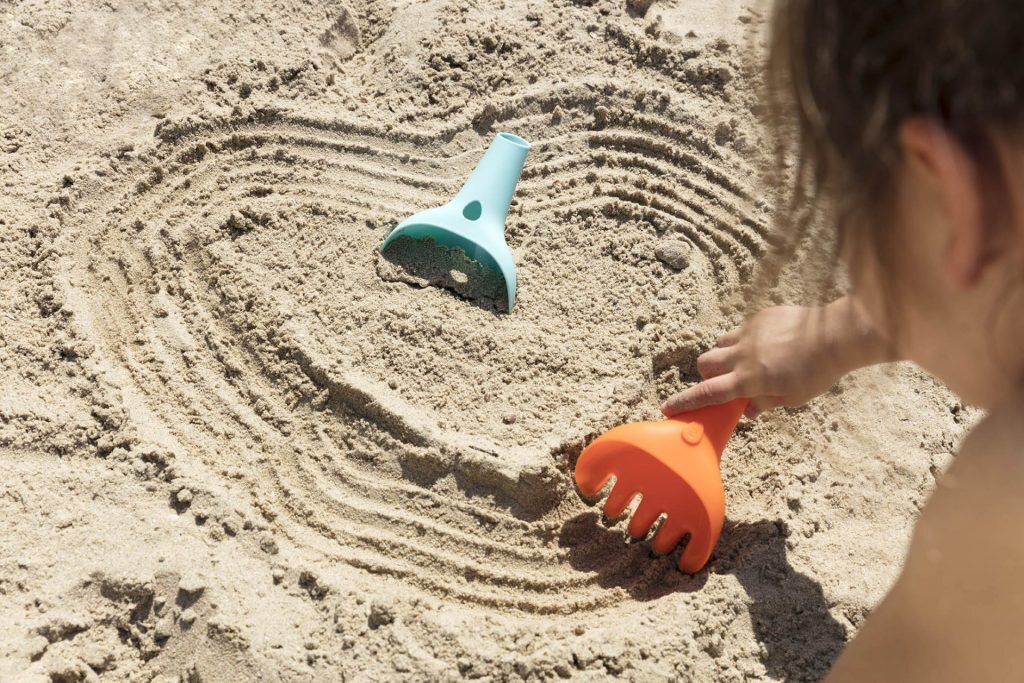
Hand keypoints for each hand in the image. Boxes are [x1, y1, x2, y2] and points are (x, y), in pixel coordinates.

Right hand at [660, 299, 887, 418]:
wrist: (836, 335)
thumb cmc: (817, 372)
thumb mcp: (792, 398)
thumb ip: (764, 403)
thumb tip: (747, 411)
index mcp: (750, 379)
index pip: (709, 393)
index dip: (685, 402)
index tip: (667, 407)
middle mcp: (743, 354)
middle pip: (705, 363)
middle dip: (708, 374)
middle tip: (727, 381)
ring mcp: (749, 332)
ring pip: (720, 344)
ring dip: (725, 356)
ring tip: (748, 362)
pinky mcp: (759, 317)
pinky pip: (741, 330)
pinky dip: (746, 341)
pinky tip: (770, 345)